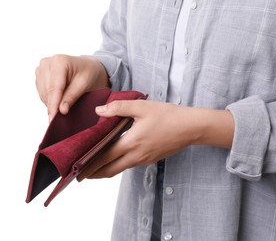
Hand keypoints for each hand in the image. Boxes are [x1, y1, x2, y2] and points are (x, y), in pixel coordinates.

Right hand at [35, 54, 108, 120]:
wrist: (88, 67)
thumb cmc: (89, 73)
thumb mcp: (84, 85)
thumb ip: (71, 97)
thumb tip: (61, 110)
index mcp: (59, 61)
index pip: (54, 87)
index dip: (53, 104)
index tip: (53, 118)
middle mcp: (47, 63)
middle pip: (47, 91)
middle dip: (54, 105)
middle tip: (61, 117)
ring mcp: (41, 68)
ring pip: (43, 93)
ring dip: (52, 103)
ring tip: (64, 105)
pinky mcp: (40, 75)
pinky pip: (42, 92)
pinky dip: (50, 99)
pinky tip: (60, 99)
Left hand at [77, 100, 194, 179]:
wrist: (190, 127)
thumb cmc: (168, 115)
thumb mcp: (142, 107)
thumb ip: (119, 108)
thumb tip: (99, 111)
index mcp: (131, 142)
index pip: (104, 157)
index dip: (88, 165)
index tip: (76, 170)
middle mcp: (136, 155)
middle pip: (110, 170)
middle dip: (93, 174)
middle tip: (80, 176)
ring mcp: (144, 159)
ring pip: (120, 168)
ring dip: (106, 170)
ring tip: (93, 168)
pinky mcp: (151, 159)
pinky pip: (130, 164)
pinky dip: (118, 165)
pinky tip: (116, 158)